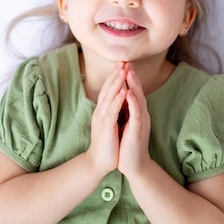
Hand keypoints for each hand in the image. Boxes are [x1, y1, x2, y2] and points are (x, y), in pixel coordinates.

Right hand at [86, 62, 126, 176]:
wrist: (99, 162)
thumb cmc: (107, 143)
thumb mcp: (110, 123)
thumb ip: (112, 110)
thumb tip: (117, 99)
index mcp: (103, 110)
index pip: (109, 89)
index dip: (115, 76)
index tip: (123, 64)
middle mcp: (100, 111)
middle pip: (108, 89)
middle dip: (115, 74)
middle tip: (123, 61)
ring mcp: (102, 119)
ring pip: (109, 97)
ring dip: (116, 83)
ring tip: (123, 70)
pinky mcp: (106, 128)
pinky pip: (112, 111)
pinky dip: (118, 100)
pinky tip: (124, 92)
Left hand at [117, 63, 151, 177]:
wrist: (134, 165)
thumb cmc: (128, 145)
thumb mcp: (126, 124)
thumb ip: (126, 111)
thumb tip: (122, 98)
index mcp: (136, 113)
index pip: (133, 92)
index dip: (129, 79)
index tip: (123, 65)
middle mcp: (141, 115)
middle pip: (137, 92)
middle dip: (132, 77)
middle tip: (127, 63)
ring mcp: (141, 122)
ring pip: (139, 100)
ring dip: (134, 86)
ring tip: (128, 73)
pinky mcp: (138, 130)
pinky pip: (136, 114)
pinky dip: (133, 103)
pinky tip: (128, 94)